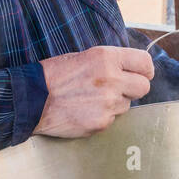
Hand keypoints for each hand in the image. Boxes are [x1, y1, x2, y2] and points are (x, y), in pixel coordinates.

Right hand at [33, 45, 153, 137]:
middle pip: (143, 87)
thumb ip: (110, 62)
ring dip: (115, 103)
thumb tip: (130, 69)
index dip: (145, 70)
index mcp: (107, 58)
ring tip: (91, 99)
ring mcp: (108, 103)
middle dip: (134, 88)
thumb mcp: (84, 56)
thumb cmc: (54, 74)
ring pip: (126, 105)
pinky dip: (102, 116)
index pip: (145, 63)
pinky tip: (84, 111)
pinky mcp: (101, 122)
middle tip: (119, 88)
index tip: (142, 74)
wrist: (32, 98)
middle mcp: (112, 79)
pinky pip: (112, 119)